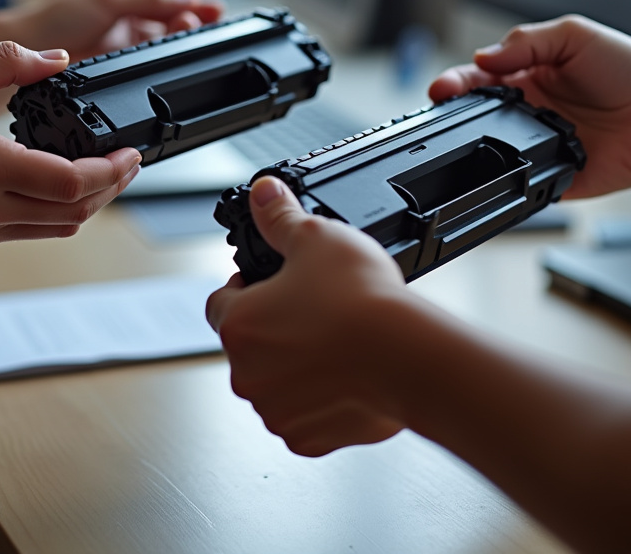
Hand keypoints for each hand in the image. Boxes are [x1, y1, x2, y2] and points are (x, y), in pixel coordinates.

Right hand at [0, 42, 140, 253]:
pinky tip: (61, 185)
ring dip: (87, 203)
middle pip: (74, 212)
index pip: (72, 183)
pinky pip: (26, 231)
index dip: (113, 170)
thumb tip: (60, 59)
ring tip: (105, 172)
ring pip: (54, 228)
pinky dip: (53, 211)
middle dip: (112, 188)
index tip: (132, 153)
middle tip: (128, 161)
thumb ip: (11, 59)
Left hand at [7, 0, 223, 60]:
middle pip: (170, 24)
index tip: (215, 11)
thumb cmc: (56, 16)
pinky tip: (169, 63)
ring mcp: (122, 48)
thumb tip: (186, 0)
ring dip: (175, 40)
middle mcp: (127, 21)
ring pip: (161, 45)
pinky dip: (161, 64)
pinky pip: (147, 66)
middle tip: (198, 25)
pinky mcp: (115, 71)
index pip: (169, 1)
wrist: (25, 48)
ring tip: (184, 34)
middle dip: (188, 23)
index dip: (193, 6)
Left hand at [206, 177, 408, 456]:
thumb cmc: (360, 301)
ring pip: (277, 380)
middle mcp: (248, 374)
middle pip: (250, 343)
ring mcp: (277, 410)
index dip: (247, 286)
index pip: (221, 302)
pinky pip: (305, 413)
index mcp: (239, 324)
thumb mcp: (316, 236)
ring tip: (335, 338)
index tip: (275, 281)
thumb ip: (279, 216)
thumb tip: (263, 194)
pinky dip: (321, 396)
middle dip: (275, 325)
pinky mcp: (309, 437)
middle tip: (314, 306)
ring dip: (296, 363)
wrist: (408, 357)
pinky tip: (347, 372)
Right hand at [429, 15, 630, 198]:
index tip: (442, 87)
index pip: (476, 76)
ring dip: (477, 144)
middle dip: (452, 112)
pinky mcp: (551, 176)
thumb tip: (485, 56)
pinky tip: (506, 165)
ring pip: (489, 151)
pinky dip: (509, 177)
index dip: (454, 81)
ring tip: (474, 134)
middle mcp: (525, 109)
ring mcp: (536, 144)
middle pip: (473, 114)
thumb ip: (528, 42)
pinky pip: (520, 181)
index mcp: (525, 73)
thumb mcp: (577, 35)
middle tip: (446, 107)